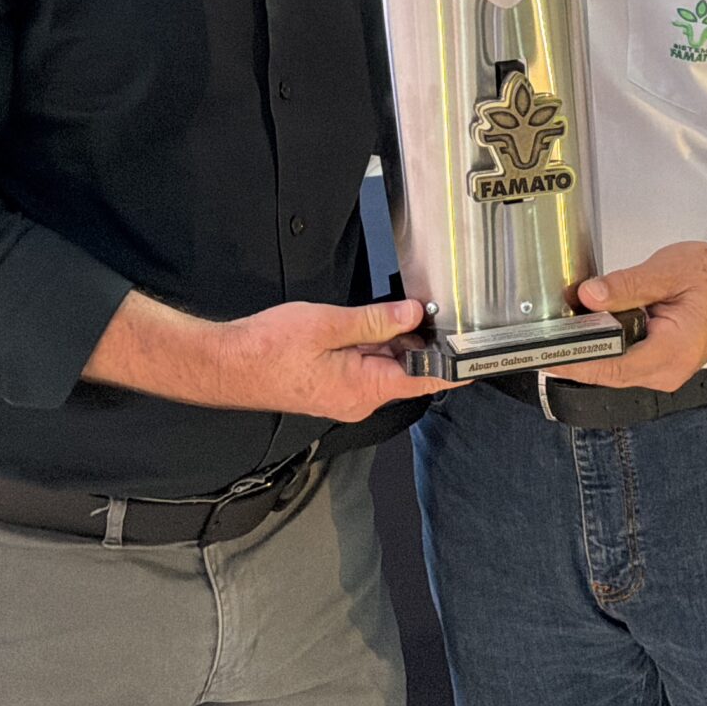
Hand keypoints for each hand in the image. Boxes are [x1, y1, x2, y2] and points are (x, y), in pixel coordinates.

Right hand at [222, 297, 452, 421]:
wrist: (227, 365)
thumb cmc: (268, 350)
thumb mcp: (329, 324)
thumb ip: (375, 321)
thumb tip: (412, 315)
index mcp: (366, 388)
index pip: (425, 380)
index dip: (453, 366)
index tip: (479, 357)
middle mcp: (359, 399)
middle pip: (406, 369)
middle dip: (417, 340)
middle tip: (424, 306)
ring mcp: (345, 395)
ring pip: (384, 366)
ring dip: (391, 341)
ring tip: (388, 312)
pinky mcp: (332, 387)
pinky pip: (363, 367)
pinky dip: (371, 346)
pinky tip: (364, 324)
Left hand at [554, 241, 706, 391]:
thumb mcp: (672, 270)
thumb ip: (629, 284)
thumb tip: (589, 295)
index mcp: (672, 352)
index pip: (612, 367)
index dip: (574, 362)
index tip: (543, 352)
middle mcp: (667, 372)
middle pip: (607, 373)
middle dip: (574, 355)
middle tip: (541, 334)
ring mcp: (663, 372)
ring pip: (613, 370)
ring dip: (588, 351)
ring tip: (559, 328)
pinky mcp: (659, 365)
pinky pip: (623, 363)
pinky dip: (604, 348)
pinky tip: (587, 329)